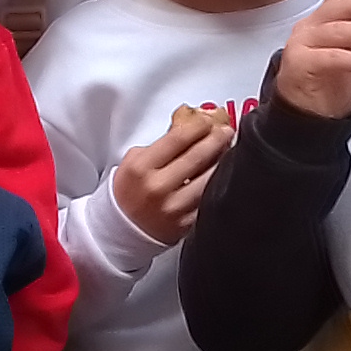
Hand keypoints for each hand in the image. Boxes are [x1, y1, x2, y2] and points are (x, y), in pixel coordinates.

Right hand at [110, 118, 227, 245]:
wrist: (122, 230)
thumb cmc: (130, 191)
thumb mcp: (134, 162)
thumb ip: (161, 144)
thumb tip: (193, 127)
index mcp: (140, 168)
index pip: (178, 138)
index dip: (199, 125)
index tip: (207, 120)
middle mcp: (157, 187)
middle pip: (197, 155)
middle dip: (217, 138)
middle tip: (225, 130)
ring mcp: (174, 207)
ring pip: (209, 178)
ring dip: (222, 160)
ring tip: (228, 149)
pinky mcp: (186, 223)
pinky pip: (209, 199)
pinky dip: (218, 183)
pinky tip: (221, 174)